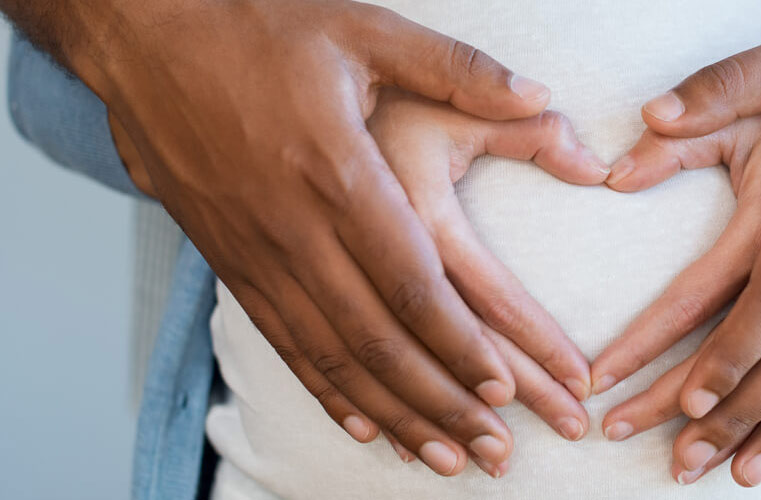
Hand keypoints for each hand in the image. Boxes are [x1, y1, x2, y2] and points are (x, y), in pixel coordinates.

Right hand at [77, 0, 601, 476]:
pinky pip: (284, 342)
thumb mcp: (365, 30)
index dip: (460, 343)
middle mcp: (295, 228)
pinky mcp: (230, 261)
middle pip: (378, 339)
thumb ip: (459, 69)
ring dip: (394, 414)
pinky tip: (365, 425)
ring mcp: (256, 251)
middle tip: (495, 450)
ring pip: (333, 356)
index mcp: (339, 173)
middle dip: (442, 401)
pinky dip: (327, 391)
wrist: (144, 34)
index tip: (507, 387)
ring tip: (447, 458)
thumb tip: (542, 96)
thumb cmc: (260, 27)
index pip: (411, 283)